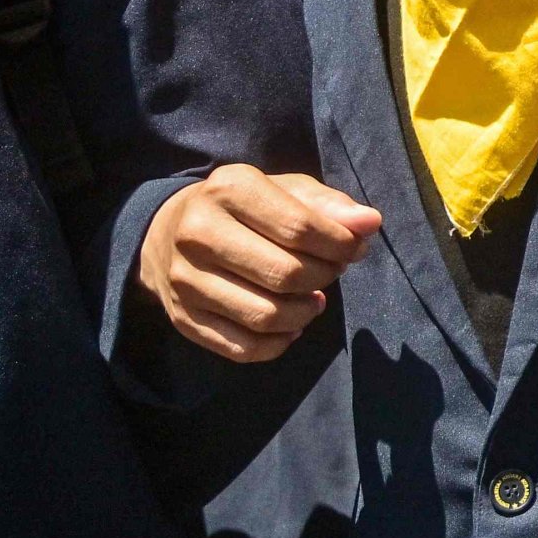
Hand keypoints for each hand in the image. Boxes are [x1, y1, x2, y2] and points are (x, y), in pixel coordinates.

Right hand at [136, 166, 382, 361]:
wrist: (167, 232)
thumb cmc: (242, 208)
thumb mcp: (284, 190)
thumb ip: (329, 205)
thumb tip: (370, 223)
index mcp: (228, 189)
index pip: (300, 227)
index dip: (341, 244)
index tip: (354, 248)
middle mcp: (198, 234)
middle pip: (286, 274)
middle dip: (325, 276)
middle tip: (332, 270)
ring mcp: (185, 281)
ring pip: (266, 316)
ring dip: (306, 312)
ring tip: (314, 297)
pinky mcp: (183, 319)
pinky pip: (244, 348)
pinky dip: (280, 343)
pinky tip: (291, 324)